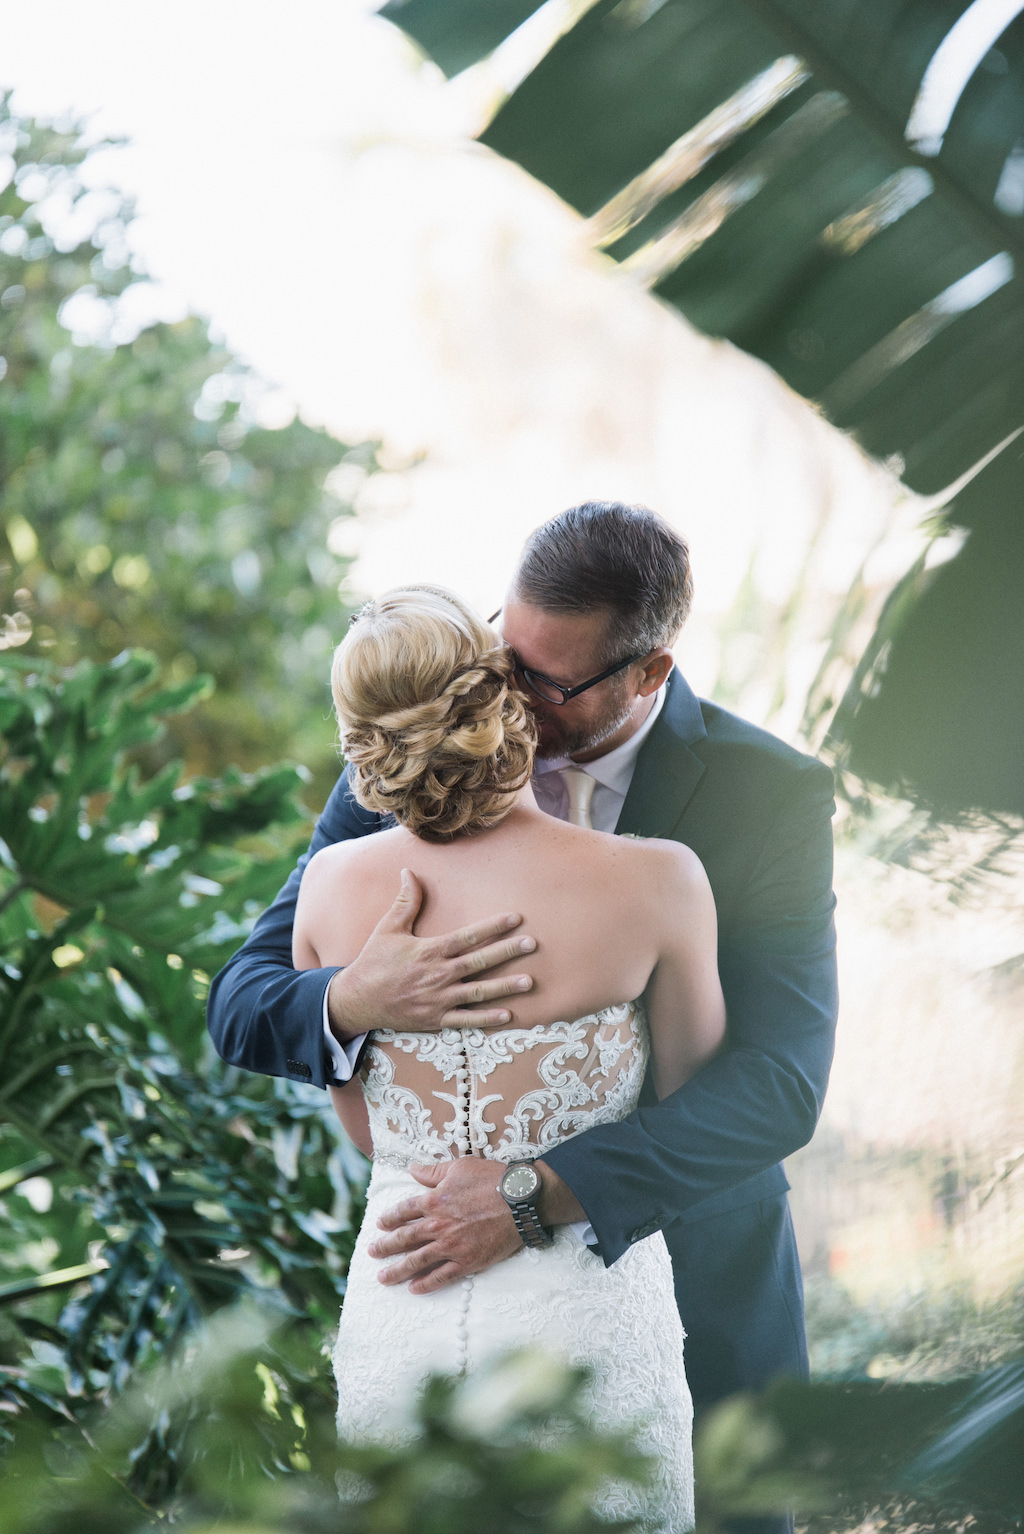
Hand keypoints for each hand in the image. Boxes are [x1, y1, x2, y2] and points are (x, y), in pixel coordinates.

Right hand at [327, 869, 534, 1039]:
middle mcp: (437, 975)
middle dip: (507, 952)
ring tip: (529, 982)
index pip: (467, 936)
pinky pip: (466, 1020)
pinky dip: (487, 1019)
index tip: (515, 918)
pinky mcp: (436, 1019)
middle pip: (479, 961)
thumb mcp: (388, 929)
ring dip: (505, 987)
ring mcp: (438, 999)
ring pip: (478, 992)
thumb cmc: (374, 962)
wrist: (357, 1000)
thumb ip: (406, 902)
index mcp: (429, 951)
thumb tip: (410, 871)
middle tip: (532, 944)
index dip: (492, 926)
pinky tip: (509, 1015)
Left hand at [367, 1157, 586, 1292]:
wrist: (520, 1201)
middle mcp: (437, 1225)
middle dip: (385, 1247)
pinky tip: (414, 1288)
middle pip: (404, 1239)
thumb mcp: (459, 1166)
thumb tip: (411, 1168)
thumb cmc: (491, 1179)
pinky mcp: (467, 1261)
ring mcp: (451, 1246)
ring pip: (417, 1261)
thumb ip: (432, 1171)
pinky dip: (426, 1284)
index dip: (389, 1218)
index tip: (379, 1225)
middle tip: (372, 1253)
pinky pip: (441, 1276)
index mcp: (433, 1200)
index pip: (403, 1211)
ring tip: (383, 1278)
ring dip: (397, 1271)